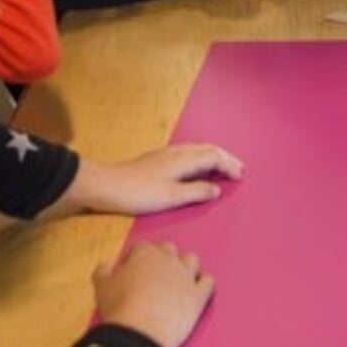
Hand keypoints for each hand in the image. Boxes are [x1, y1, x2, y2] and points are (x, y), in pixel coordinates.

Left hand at [60, 143, 245, 216]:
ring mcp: (166, 154)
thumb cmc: (139, 193)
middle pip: (208, 149)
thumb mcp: (171, 197)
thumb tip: (217, 189)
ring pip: (197, 149)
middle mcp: (177, 152)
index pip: (214, 157)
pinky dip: (201, 159)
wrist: (106, 185)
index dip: (229, 165)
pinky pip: (188, 153)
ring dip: (213, 157)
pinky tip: (196, 169)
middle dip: (225, 158)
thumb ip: (196, 192)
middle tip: (239, 169)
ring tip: (223, 168)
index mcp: (184, 159)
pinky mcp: (157, 159)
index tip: (240, 176)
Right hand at [91, 241, 213, 346]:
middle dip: (161, 257)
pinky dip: (204, 282)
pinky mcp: (198, 295)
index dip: (135, 256)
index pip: (141, 246)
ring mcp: (186, 276)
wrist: (141, 329)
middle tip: (153, 273)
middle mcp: (168, 260)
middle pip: (169, 248)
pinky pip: (208, 282)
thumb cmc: (119, 306)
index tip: (130, 268)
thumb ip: (102, 271)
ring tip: (177, 277)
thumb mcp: (101, 286)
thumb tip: (106, 265)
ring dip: (185, 265)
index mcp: (145, 254)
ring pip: (192, 259)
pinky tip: (199, 287)